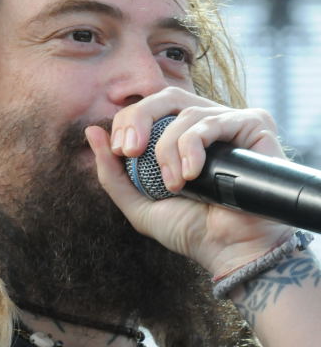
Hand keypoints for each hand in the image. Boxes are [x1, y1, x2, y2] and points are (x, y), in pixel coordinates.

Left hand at [85, 88, 293, 278]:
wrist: (230, 250)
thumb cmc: (190, 230)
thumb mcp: (138, 203)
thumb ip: (112, 172)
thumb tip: (92, 130)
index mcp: (180, 137)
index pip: (149, 109)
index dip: (128, 121)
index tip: (120, 151)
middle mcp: (206, 124)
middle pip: (166, 96)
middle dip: (140, 119)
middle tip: (131, 150)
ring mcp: (230, 123)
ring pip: (187, 113)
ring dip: (169, 150)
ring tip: (176, 185)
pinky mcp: (253, 126)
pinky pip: (214, 121)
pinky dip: (195, 146)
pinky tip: (193, 175)